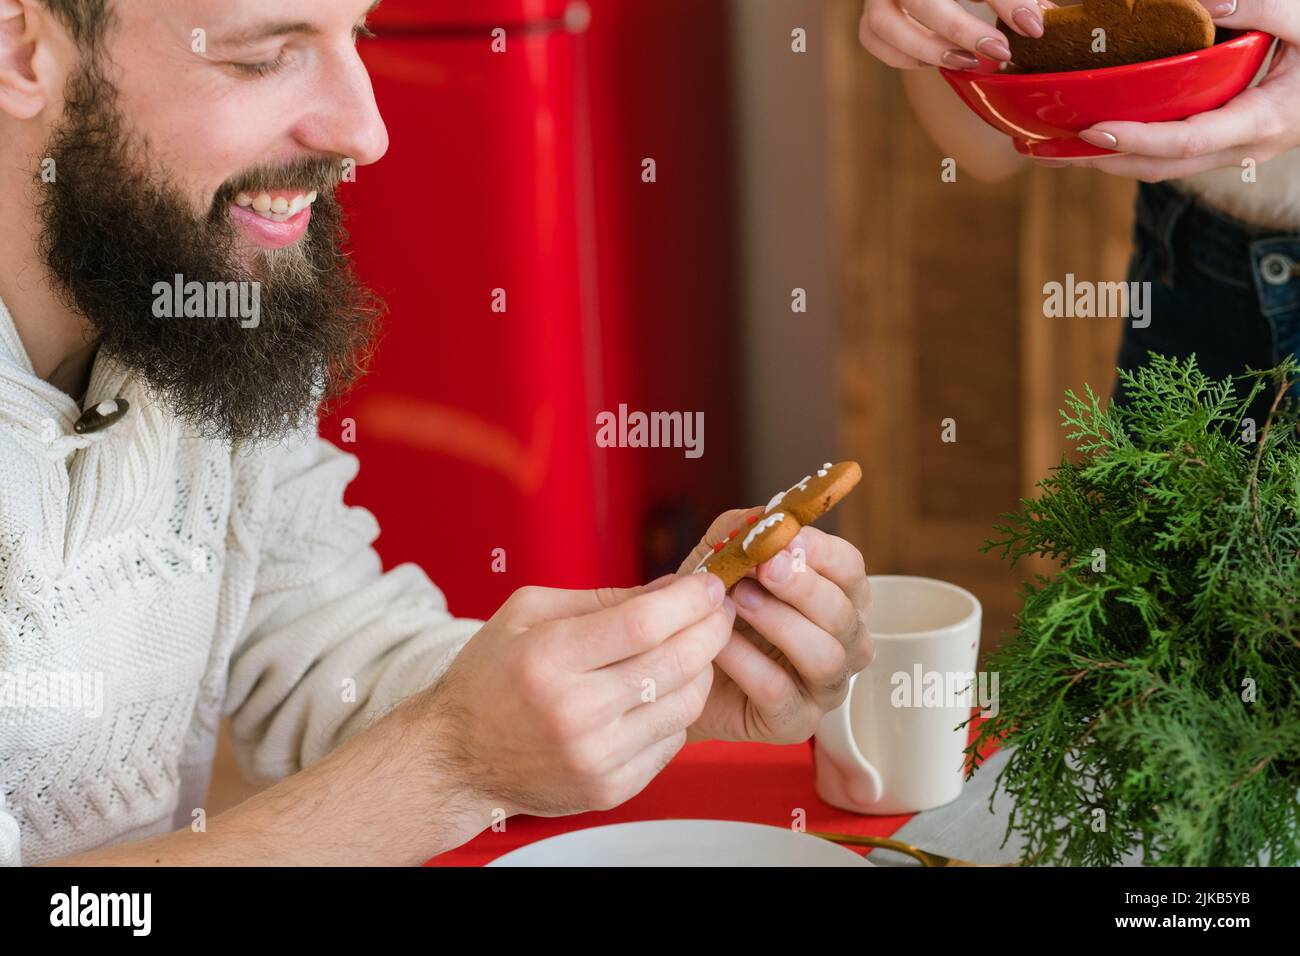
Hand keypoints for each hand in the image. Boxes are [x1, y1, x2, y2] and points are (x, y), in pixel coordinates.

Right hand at [415, 576, 734, 817]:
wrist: (455, 759)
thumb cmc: (490, 675)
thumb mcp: (526, 614)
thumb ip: (600, 599)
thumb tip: (671, 589)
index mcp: (548, 658)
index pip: (642, 625)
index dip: (688, 601)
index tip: (708, 586)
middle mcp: (573, 712)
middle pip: (674, 664)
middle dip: (711, 630)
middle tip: (720, 611)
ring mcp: (594, 757)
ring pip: (684, 706)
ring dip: (702, 670)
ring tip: (696, 649)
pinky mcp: (608, 789)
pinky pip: (671, 743)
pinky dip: (678, 712)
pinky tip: (665, 692)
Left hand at [679, 509, 874, 743]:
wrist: (674, 667)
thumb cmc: (711, 610)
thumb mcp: (719, 559)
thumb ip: (740, 531)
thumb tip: (764, 514)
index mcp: (837, 597)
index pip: (852, 570)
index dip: (825, 553)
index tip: (789, 537)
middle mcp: (843, 643)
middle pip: (845, 614)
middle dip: (805, 587)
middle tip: (767, 567)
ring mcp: (824, 687)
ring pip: (825, 656)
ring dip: (781, 624)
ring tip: (739, 602)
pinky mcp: (795, 723)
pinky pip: (780, 692)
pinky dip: (748, 663)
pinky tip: (719, 644)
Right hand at [859, 0, 1054, 69]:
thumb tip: (1036, 20)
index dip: (1005, 1)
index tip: (1033, 26)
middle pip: (922, 1)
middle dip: (962, 30)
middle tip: (999, 51)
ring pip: (885, 24)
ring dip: (930, 49)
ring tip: (968, 62)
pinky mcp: (870, 16)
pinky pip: (874, 39)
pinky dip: (904, 56)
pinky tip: (935, 59)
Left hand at [1050, 1, 1299, 179]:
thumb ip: (1262, 6)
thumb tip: (1202, 1)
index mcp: (1263, 121)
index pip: (1187, 142)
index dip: (1138, 140)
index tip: (1093, 130)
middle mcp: (1243, 148)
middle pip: (1160, 167)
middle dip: (1102, 163)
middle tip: (1048, 149)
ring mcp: (1234, 151)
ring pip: (1161, 168)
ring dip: (1109, 162)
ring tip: (1056, 149)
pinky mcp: (1226, 143)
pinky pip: (1172, 155)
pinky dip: (1132, 147)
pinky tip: (1096, 134)